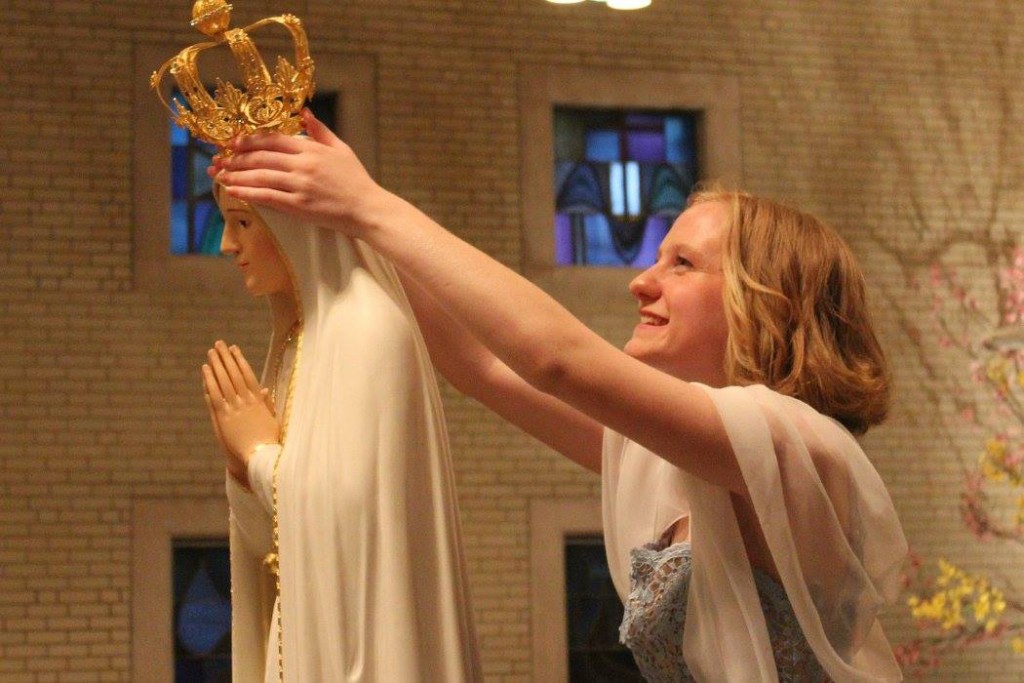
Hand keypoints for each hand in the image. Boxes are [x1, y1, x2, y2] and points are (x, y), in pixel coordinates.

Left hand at [202, 341, 279, 487]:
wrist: (259, 456)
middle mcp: (246, 401)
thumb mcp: (271, 420)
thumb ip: (266, 404)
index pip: (248, 374)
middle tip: (219, 344)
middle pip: (234, 374)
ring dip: (217, 365)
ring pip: (223, 381)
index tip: (234, 349)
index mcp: (259, 400)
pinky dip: (209, 381)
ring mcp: (234, 408)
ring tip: (211, 352)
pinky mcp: (223, 417)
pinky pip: (215, 394)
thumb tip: (265, 390)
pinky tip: (205, 370)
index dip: (240, 360)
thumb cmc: (268, 441)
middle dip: (226, 357)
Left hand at [209, 109, 385, 234]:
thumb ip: (320, 130)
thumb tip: (303, 112)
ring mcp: (300, 186)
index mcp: (312, 149)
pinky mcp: (299, 206)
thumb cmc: (356, 179)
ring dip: (237, 176)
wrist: (367, 209)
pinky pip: (268, 197)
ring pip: (260, 177)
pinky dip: (249, 193)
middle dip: (237, 158)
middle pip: (262, 158)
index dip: (250, 140)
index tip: (233, 142)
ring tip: (220, 176)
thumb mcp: (341, 149)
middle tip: (220, 160)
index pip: (273, 140)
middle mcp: (303, 165)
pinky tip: (234, 191)